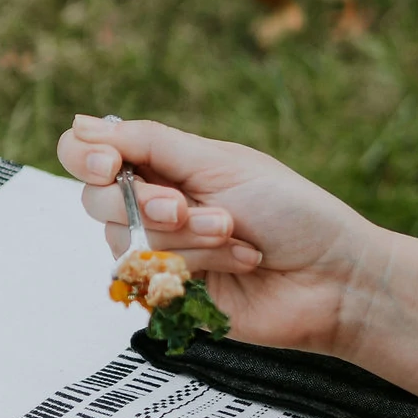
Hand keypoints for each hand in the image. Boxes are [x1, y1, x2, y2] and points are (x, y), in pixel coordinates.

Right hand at [56, 113, 386, 355]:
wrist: (334, 275)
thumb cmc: (291, 211)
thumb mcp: (219, 163)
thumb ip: (149, 144)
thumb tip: (83, 122)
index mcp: (164, 165)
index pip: (87, 154)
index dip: (86, 157)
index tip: (111, 164)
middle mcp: (152, 206)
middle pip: (94, 200)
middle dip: (147, 204)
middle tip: (193, 209)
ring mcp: (159, 252)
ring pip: (124, 241)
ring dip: (187, 238)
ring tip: (236, 236)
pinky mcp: (169, 295)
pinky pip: (149, 281)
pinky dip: (196, 268)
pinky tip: (239, 263)